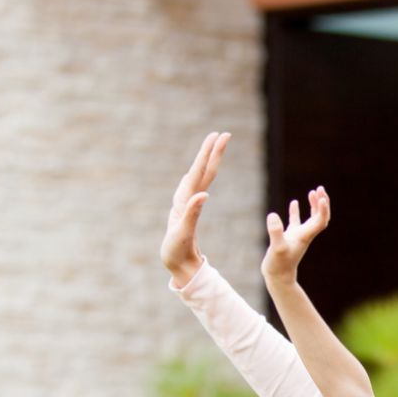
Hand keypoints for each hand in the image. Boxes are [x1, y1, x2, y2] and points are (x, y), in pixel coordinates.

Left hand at [162, 132, 229, 286]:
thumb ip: (192, 213)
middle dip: (212, 151)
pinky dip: (206, 173)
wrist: (174, 262)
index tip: (217, 138)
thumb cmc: (175, 250)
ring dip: (210, 159)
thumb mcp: (182, 233)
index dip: (208, 154)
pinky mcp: (192, 207)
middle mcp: (186, 197)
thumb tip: (204, 194)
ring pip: (202, 175)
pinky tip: (206, 168)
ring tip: (218, 143)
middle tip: (223, 134)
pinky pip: (201, 185)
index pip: (198, 172)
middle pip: (201, 169)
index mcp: (184, 200)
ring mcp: (189, 201)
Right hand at [263, 187, 330, 283]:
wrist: (277, 277)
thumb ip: (275, 232)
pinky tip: (294, 202)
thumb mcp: (276, 248)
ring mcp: (297, 236)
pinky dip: (296, 212)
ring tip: (313, 192)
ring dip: (314, 205)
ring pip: (311, 218)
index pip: (320, 220)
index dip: (323, 208)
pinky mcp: (288, 238)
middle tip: (320, 189)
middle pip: (321, 217)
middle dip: (323, 203)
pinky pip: (296, 222)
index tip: (321, 196)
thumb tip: (273, 215)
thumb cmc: (278, 265)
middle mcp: (305, 235)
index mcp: (305, 236)